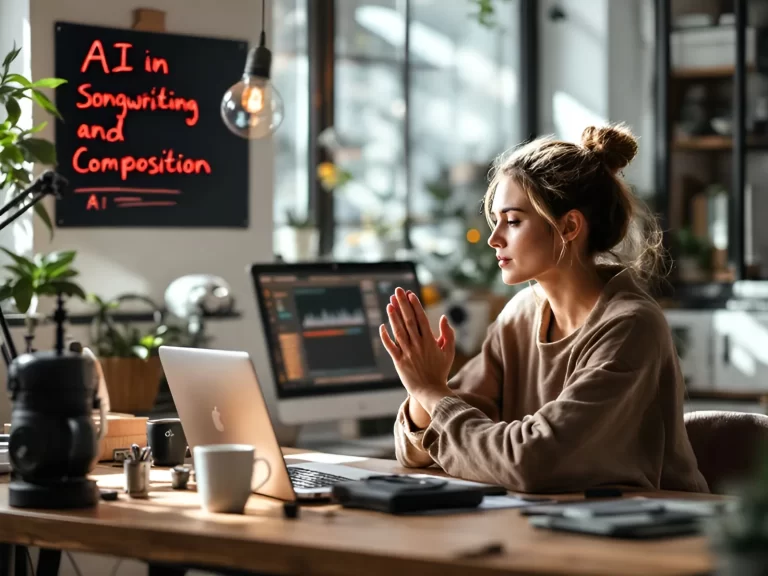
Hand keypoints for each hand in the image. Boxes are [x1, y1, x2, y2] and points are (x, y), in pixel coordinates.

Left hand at [379, 287, 455, 414]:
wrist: (430, 390)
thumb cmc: (440, 370)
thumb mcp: (449, 351)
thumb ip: (448, 334)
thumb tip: (443, 317)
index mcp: (430, 341)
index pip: (421, 318)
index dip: (415, 305)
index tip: (410, 294)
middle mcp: (417, 344)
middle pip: (408, 320)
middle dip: (402, 304)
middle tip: (397, 291)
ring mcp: (407, 353)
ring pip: (399, 331)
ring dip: (393, 316)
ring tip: (389, 303)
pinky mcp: (399, 361)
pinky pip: (390, 347)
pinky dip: (385, 337)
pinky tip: (382, 326)